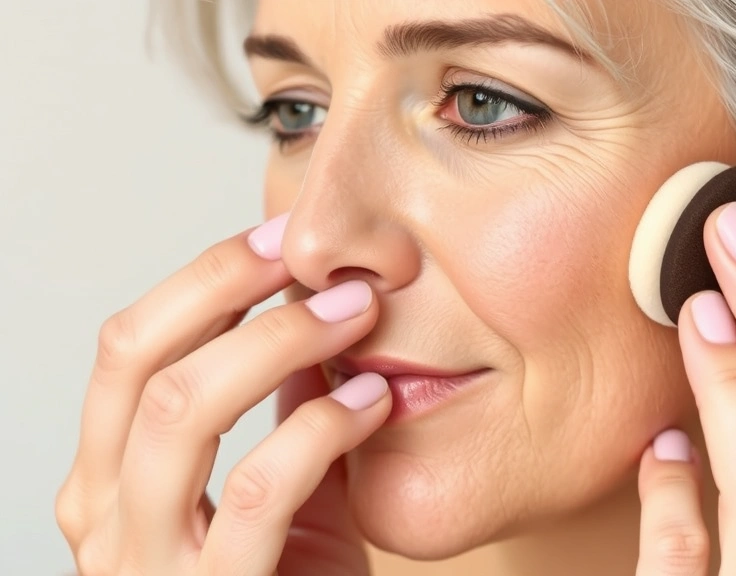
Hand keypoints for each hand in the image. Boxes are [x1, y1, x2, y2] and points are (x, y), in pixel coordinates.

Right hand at [56, 220, 390, 575]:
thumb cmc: (291, 575)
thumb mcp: (274, 479)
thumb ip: (276, 403)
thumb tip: (307, 305)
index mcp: (110, 475)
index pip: (131, 346)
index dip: (204, 279)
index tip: (282, 238)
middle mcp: (105, 515)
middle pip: (140, 359)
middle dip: (232, 289)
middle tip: (320, 262)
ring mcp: (147, 564)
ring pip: (183, 411)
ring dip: (280, 343)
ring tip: (357, 314)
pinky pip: (259, 490)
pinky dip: (320, 429)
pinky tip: (373, 402)